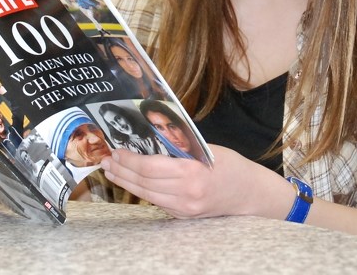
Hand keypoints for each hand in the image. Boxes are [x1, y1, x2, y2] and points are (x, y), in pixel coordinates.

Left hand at [101, 144, 290, 218]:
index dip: (129, 160)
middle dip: (122, 170)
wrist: (249, 193)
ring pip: (147, 195)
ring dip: (126, 182)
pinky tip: (131, 182)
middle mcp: (186, 194)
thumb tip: (150, 139)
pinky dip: (142, 191)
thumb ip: (179, 147)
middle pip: (144, 183)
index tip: (117, 151)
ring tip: (112, 171)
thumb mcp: (205, 149)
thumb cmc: (230, 165)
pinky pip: (157, 202)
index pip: (150, 167)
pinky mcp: (184, 216)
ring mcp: (184, 208)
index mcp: (191, 173)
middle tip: (107, 160)